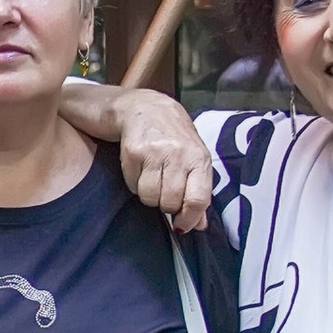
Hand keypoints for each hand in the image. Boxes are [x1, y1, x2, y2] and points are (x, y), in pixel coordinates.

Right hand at [115, 87, 215, 232]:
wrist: (144, 106)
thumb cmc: (173, 136)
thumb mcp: (193, 158)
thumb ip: (198, 191)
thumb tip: (199, 225)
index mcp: (199, 157)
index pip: (198, 199)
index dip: (189, 219)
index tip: (181, 226)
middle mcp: (179, 153)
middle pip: (171, 202)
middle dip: (166, 206)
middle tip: (164, 193)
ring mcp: (155, 151)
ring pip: (150, 197)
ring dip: (149, 196)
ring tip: (152, 179)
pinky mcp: (133, 152)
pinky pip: (133, 185)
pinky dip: (135, 184)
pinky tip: (140, 169)